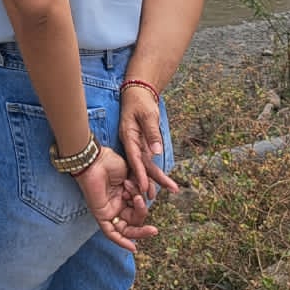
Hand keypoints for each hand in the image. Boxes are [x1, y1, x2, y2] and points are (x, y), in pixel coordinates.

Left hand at [74, 146, 156, 251]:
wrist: (96, 160)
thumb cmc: (112, 163)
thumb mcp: (133, 176)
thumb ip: (143, 188)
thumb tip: (149, 197)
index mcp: (125, 197)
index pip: (138, 212)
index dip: (143, 207)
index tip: (147, 196)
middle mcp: (118, 206)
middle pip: (134, 222)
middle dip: (142, 215)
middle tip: (150, 218)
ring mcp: (109, 212)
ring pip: (126, 229)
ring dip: (137, 226)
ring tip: (138, 201)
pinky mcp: (101, 215)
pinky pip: (111, 233)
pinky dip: (121, 242)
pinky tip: (133, 247)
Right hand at [118, 87, 179, 202]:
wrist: (137, 94)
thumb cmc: (141, 102)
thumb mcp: (148, 115)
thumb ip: (152, 133)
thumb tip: (157, 152)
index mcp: (129, 136)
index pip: (134, 158)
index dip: (139, 173)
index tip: (144, 187)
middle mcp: (131, 143)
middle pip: (140, 165)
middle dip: (149, 181)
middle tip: (157, 195)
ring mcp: (135, 145)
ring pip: (143, 165)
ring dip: (151, 179)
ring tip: (160, 194)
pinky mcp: (140, 145)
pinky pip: (145, 161)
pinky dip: (150, 172)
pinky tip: (157, 182)